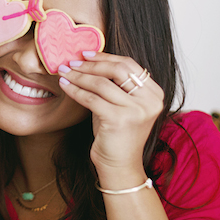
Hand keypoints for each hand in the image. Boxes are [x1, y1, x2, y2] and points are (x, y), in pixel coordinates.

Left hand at [57, 51, 163, 173]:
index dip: (105, 57)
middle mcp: (150, 101)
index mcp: (154, 93)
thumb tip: (88, 60)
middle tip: (71, 62)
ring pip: (102, 83)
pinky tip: (65, 86)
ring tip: (64, 72)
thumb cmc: (116, 134)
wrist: (119, 166)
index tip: (85, 54)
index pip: (129, 64)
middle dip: (91, 64)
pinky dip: (75, 90)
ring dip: (79, 76)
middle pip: (117, 69)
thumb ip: (114, 84)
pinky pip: (92, 98)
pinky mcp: (120, 120)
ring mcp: (137, 110)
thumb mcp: (120, 104)